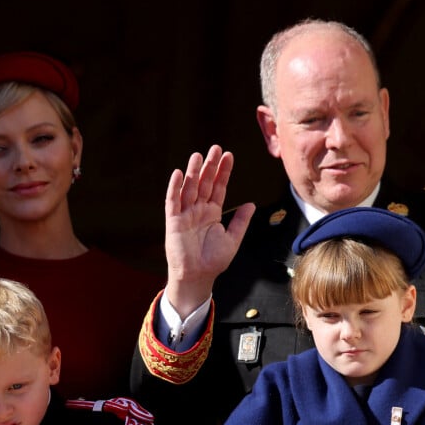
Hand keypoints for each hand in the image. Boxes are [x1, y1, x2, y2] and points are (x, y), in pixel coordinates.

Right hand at [165, 144, 254, 317]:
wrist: (198, 276)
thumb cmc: (214, 261)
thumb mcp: (232, 239)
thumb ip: (240, 221)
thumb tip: (251, 204)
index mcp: (212, 213)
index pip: (218, 187)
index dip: (223, 172)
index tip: (229, 156)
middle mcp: (198, 210)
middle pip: (204, 183)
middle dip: (210, 166)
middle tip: (215, 148)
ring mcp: (185, 214)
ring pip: (190, 188)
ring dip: (194, 172)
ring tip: (198, 155)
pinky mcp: (174, 221)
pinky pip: (173, 201)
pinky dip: (176, 187)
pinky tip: (180, 174)